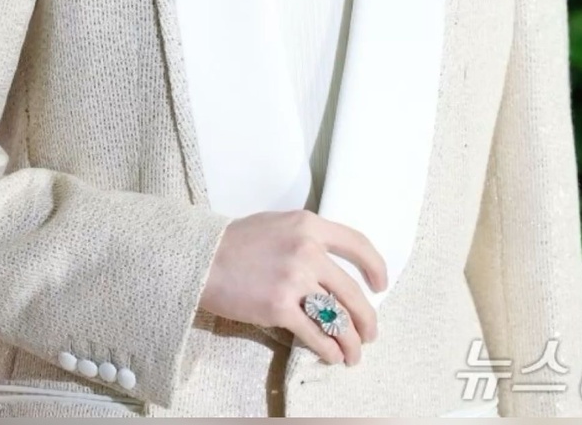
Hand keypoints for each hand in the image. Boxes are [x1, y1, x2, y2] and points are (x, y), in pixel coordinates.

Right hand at [199, 208, 387, 365]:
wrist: (201, 259)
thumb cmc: (236, 242)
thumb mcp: (278, 224)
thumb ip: (307, 239)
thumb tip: (331, 265)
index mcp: (309, 225)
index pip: (357, 244)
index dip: (376, 267)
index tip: (380, 284)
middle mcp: (307, 250)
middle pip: (352, 291)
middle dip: (367, 319)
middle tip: (370, 333)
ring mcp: (294, 279)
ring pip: (338, 317)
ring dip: (351, 341)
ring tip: (353, 354)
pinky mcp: (279, 307)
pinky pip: (315, 334)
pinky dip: (328, 349)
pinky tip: (331, 356)